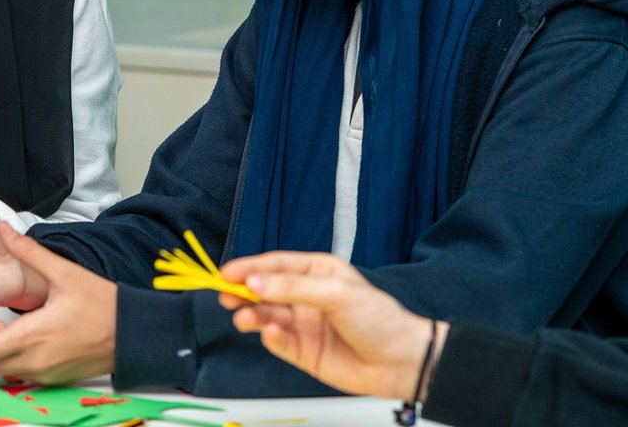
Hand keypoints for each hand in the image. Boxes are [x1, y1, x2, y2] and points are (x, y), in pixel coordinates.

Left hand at [0, 222, 116, 384]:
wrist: (134, 334)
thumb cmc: (104, 307)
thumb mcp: (64, 273)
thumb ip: (29, 252)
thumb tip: (5, 229)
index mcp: (31, 337)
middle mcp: (33, 362)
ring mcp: (41, 373)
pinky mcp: (50, 375)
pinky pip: (15, 371)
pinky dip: (2, 356)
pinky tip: (3, 333)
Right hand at [218, 251, 442, 400]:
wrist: (402, 362)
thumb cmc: (378, 319)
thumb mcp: (336, 293)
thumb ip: (292, 287)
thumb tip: (254, 281)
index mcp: (316, 272)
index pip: (276, 265)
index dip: (250, 267)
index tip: (226, 273)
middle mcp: (306, 296)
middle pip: (265, 290)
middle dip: (243, 292)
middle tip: (225, 296)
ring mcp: (303, 324)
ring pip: (266, 316)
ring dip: (252, 315)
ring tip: (244, 318)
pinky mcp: (303, 351)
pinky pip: (278, 342)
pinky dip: (270, 338)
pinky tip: (270, 333)